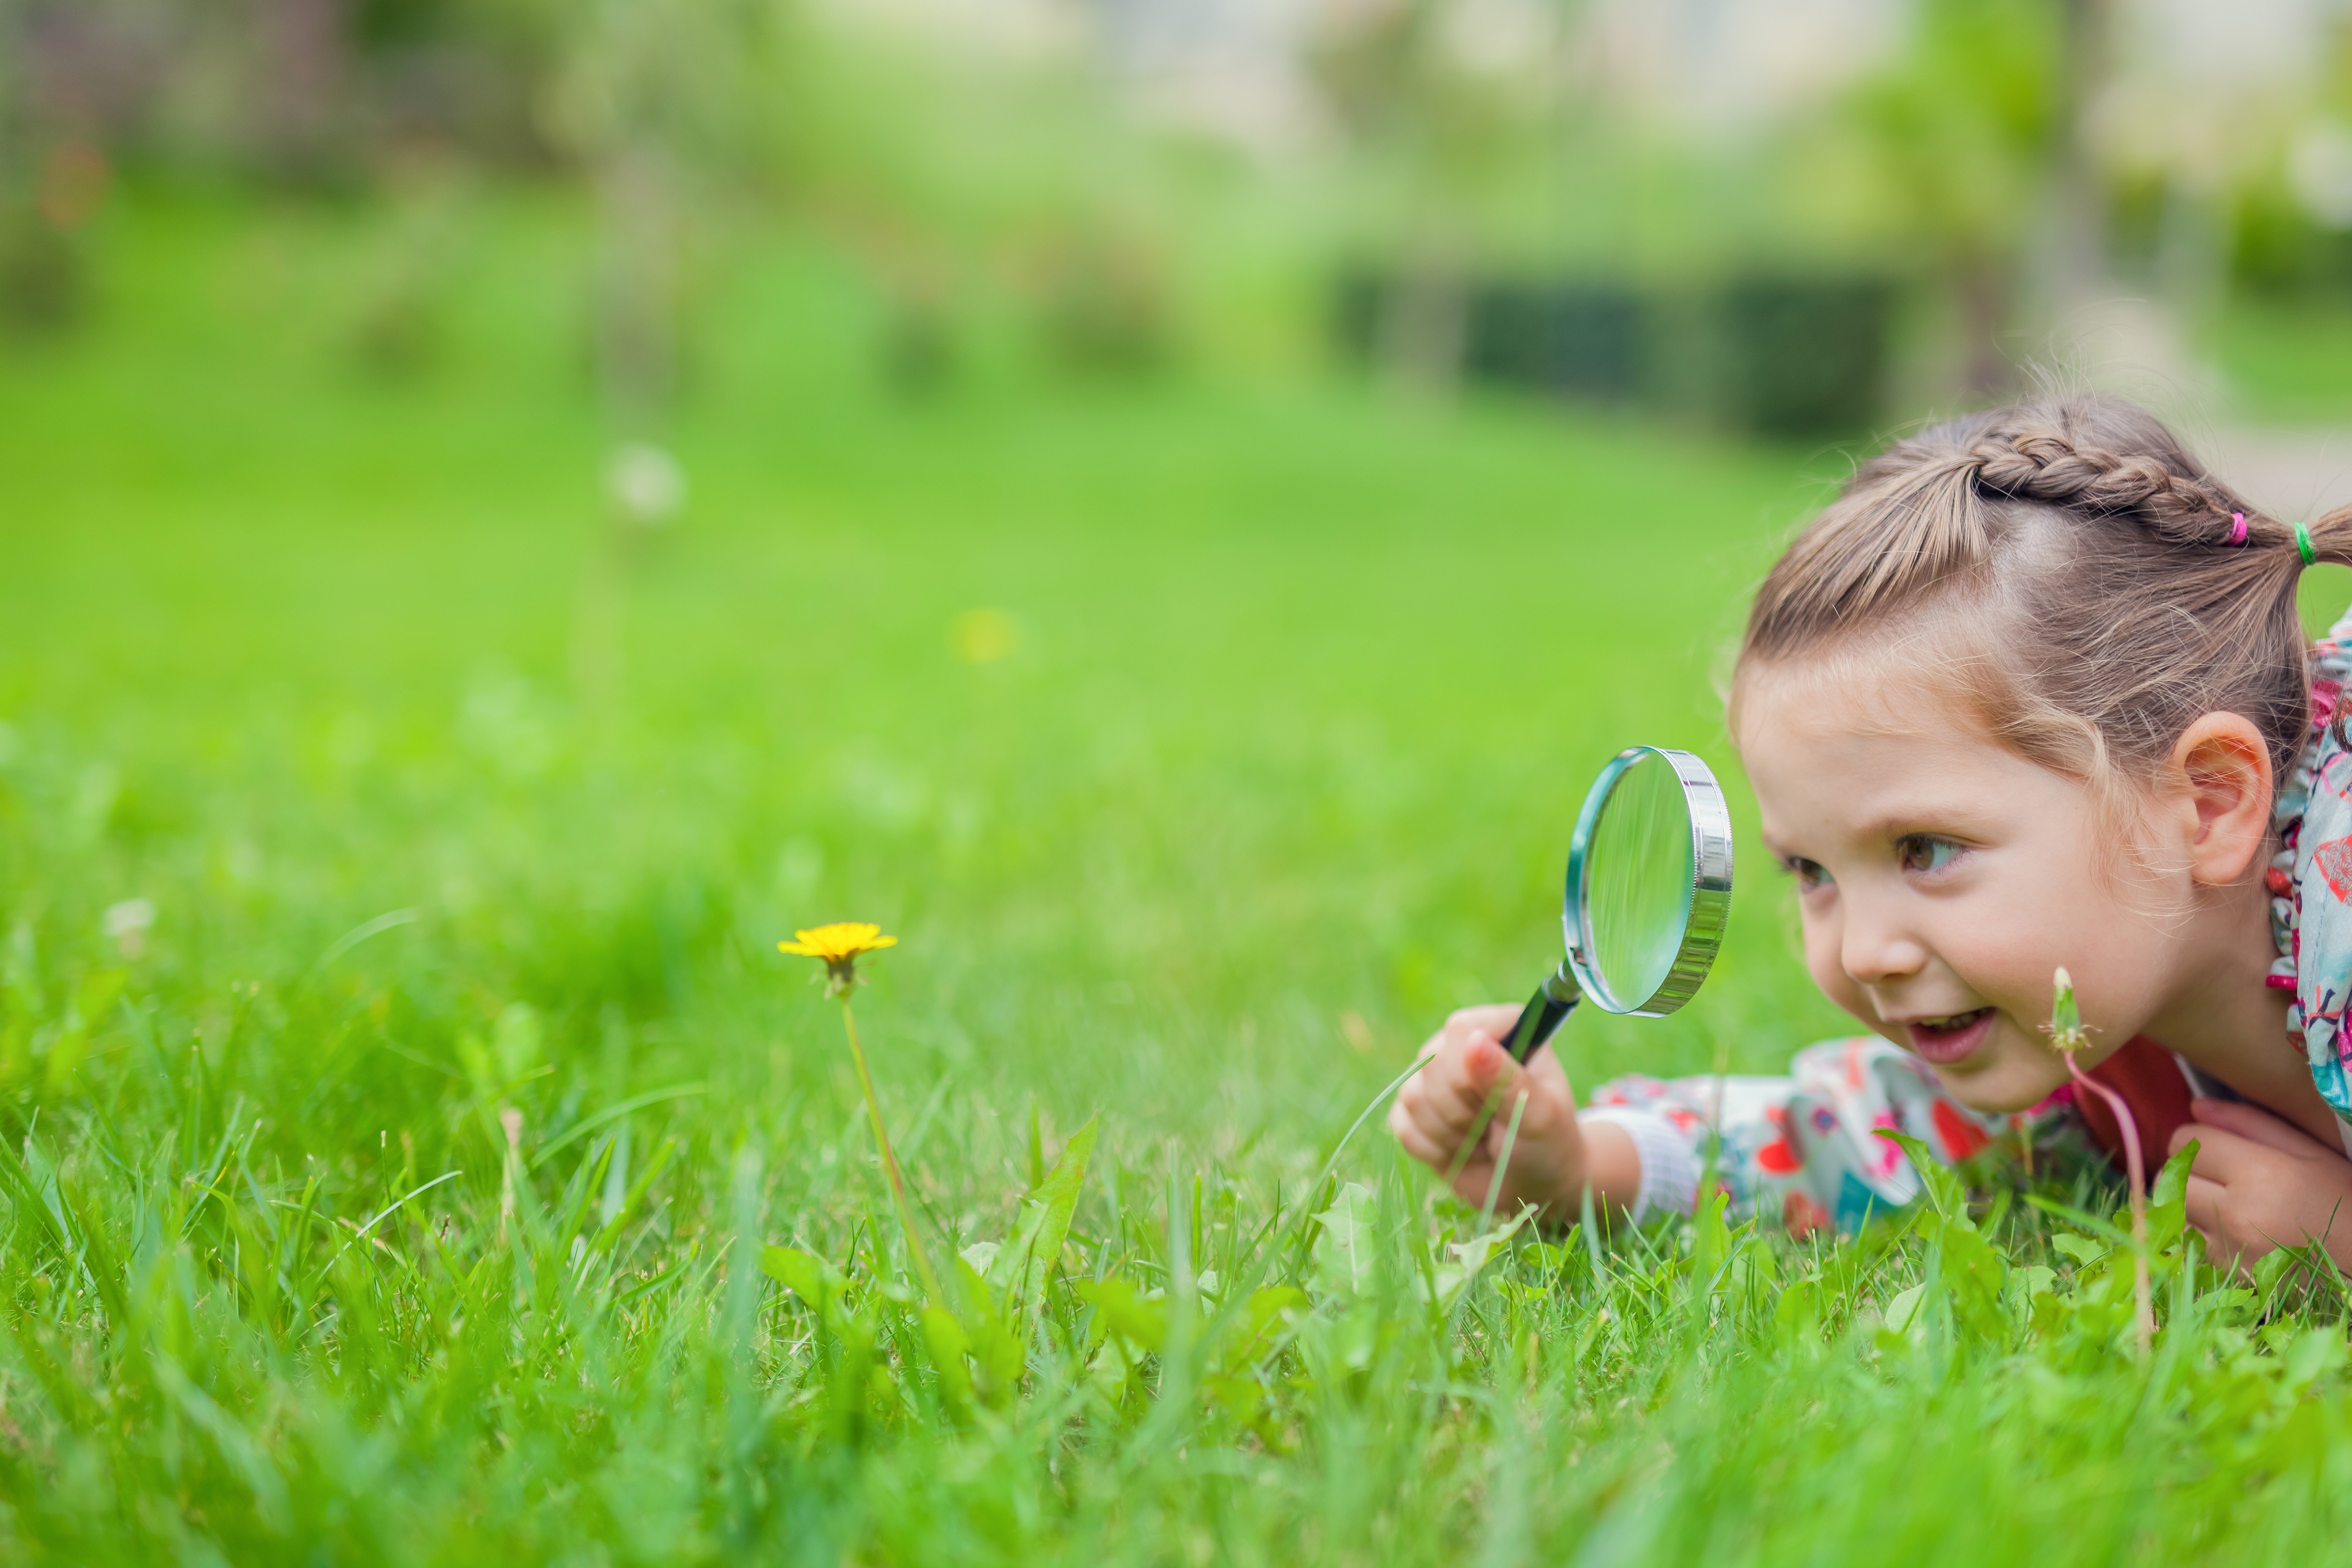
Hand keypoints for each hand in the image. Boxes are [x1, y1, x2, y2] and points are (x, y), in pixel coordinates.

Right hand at [1385, 1004, 1636, 1220]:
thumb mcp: (1540, 1115)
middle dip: (1462, 1111)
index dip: (1470, 1072)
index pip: (1461, 1028)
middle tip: (1495, 1127)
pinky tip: (1461, 1151)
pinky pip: (1402, 1124)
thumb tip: (1474, 1040)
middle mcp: (1465, 1044)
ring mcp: (1435, 1076)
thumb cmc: (1548, 1144)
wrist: (1532, 1185)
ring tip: (1481, 1140)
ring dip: (1450, 1134)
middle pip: (1432, 1064)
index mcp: (1504, 1029)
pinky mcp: (1415, 1110)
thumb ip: (1507, 1078)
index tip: (1498, 1103)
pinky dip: (1433, 1150)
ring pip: (1412, 1095)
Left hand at [2170, 1098, 2351, 1274]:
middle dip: (2188, 1170)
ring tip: (2222, 1203)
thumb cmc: (2345, 1201)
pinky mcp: (2227, 1275)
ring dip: (2187, 1203)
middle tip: (2218, 1175)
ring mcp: (2229, 1248)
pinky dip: (2196, 1234)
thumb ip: (2250, 1124)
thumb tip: (2197, 1106)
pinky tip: (2226, 1231)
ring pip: (2173, 1212)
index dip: (2199, 1138)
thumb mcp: (2310, 1152)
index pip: (2188, 1141)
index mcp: (2259, 1172)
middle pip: (2172, 1177)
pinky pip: (2186, 1245)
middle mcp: (2236, 1212)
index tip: (2218, 1147)